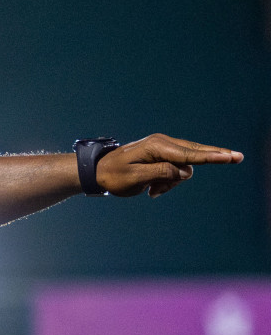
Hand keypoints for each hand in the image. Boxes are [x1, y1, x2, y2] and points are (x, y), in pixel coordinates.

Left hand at [96, 134, 241, 197]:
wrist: (96, 172)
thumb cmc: (113, 176)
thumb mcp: (135, 178)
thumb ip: (161, 173)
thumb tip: (184, 171)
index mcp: (156, 147)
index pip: (190, 154)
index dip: (212, 156)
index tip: (230, 156)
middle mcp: (162, 143)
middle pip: (194, 154)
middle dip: (211, 159)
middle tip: (238, 157)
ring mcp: (162, 148)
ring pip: (184, 166)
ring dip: (173, 182)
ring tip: (152, 191)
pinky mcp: (160, 155)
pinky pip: (175, 169)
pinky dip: (168, 181)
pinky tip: (152, 190)